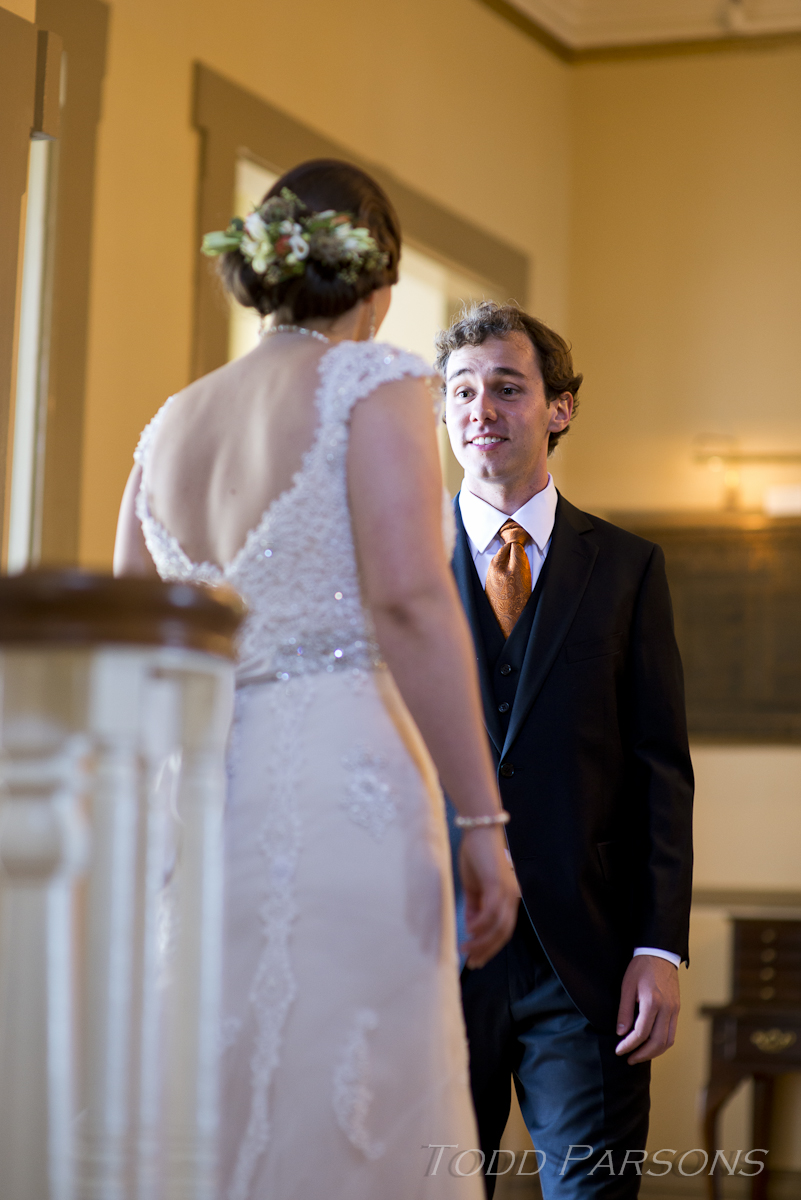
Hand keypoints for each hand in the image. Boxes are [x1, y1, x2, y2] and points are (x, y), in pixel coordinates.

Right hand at [458, 828, 518, 968]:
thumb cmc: (476, 854)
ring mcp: (506, 891)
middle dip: (488, 950)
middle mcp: (511, 897)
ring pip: (499, 926)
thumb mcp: (474, 886)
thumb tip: (471, 926)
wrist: (479, 829)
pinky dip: (481, 924)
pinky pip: (491, 911)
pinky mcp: (498, 884)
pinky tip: (469, 930)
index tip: (476, 959)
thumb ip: (474, 906)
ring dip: (482, 941)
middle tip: (472, 962)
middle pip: (504, 932)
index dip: (491, 946)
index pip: (503, 929)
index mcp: (507, 898)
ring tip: (466, 949)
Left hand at [615, 955, 679, 1063]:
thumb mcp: (627, 986)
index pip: (641, 1033)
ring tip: (638, 1055)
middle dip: (642, 1054)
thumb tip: (621, 1033)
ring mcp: (675, 1010)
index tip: (619, 1050)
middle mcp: (667, 1008)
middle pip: (657, 1042)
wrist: (660, 954)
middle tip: (628, 1058)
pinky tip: (650, 1045)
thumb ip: (624, 1010)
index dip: (629, 1045)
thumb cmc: (641, 967)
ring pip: (668, 1041)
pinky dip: (662, 1043)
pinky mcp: (677, 1009)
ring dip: (653, 1052)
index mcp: (653, 1002)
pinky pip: (672, 1033)